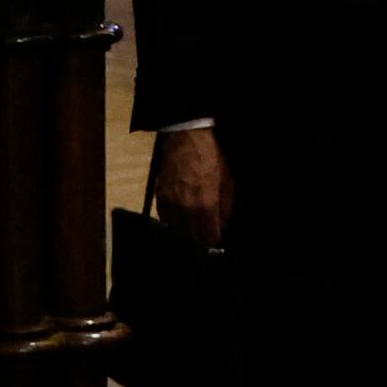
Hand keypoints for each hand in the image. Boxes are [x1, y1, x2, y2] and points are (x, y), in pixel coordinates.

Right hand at [147, 125, 232, 247]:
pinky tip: (178, 226)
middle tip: (204, 247)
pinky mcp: (159, 197)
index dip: (213, 246)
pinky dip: (172, 225)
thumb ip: (226, 207)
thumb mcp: (227, 181)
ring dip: (185, 237)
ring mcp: (170, 204)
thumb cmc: (211, 157)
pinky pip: (164, 220)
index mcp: (205, 205)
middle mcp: (186, 209)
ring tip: (191, 240)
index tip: (216, 249)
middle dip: (199, 244)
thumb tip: (222, 226)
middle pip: (191, 238)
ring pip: (176, 232)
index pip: (208, 237)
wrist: (186, 137)